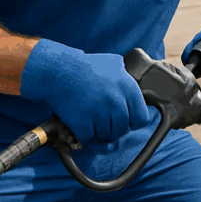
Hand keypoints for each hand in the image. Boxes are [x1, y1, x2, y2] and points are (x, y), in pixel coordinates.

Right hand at [21, 39, 151, 142]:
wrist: (58, 70)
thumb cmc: (86, 66)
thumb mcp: (113, 63)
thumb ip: (127, 75)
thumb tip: (138, 80)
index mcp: (127, 87)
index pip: (142, 119)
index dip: (133, 121)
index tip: (125, 120)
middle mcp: (116, 101)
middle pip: (123, 129)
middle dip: (114, 127)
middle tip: (104, 120)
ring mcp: (99, 113)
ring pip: (107, 135)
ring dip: (99, 130)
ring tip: (91, 117)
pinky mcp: (82, 123)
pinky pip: (89, 138)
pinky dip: (84, 132)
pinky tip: (80, 120)